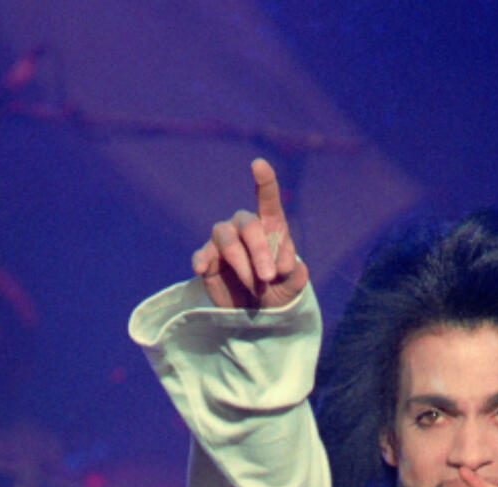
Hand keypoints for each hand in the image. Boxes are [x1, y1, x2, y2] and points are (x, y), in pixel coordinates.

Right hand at [190, 158, 307, 310]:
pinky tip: (202, 268)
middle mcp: (244, 226)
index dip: (264, 181)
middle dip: (260, 252)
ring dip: (243, 265)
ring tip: (255, 288)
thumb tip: (283, 265)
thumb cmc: (277, 289)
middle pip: (249, 226)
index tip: (258, 165)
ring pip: (227, 240)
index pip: (267, 198)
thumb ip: (295, 273)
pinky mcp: (207, 259)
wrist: (256, 310)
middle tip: (269, 277)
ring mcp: (223, 241)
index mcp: (269, 224)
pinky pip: (202, 254)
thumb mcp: (293, 285)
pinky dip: (201, 259)